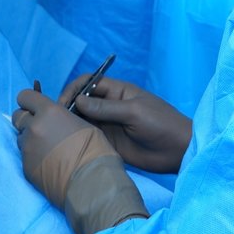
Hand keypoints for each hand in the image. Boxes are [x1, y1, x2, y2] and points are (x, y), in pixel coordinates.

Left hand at [13, 87, 113, 208]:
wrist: (91, 183)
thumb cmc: (95, 151)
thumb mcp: (83, 124)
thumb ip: (62, 117)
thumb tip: (56, 120)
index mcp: (49, 112)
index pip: (25, 96)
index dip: (30, 101)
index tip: (37, 108)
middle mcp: (33, 128)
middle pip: (18, 116)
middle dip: (27, 119)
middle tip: (42, 128)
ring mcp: (27, 149)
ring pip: (21, 138)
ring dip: (30, 139)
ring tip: (48, 149)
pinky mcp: (26, 168)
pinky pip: (25, 157)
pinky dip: (34, 157)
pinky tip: (49, 164)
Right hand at [57, 75, 192, 174]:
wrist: (177, 151)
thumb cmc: (161, 124)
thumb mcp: (134, 112)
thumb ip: (106, 108)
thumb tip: (77, 101)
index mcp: (117, 91)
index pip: (88, 83)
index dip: (74, 89)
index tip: (63, 103)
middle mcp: (109, 106)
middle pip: (81, 101)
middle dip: (68, 106)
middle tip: (57, 120)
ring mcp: (108, 124)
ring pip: (82, 119)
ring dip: (71, 123)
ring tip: (59, 132)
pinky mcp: (108, 142)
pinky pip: (89, 136)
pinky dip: (78, 137)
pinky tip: (69, 143)